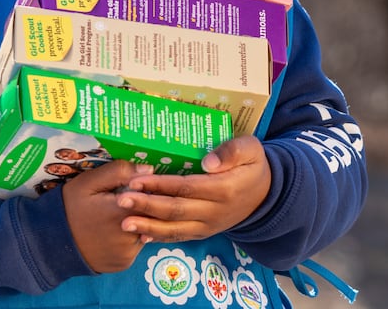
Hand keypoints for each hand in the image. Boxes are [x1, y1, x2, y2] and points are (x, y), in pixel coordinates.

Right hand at [62, 159, 153, 272]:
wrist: (51, 242)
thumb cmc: (70, 207)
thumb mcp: (89, 182)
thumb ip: (119, 172)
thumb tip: (149, 169)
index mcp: (123, 209)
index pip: (152, 195)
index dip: (145, 189)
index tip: (134, 187)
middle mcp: (130, 233)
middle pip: (152, 215)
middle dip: (143, 206)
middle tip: (121, 204)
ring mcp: (128, 251)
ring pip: (146, 230)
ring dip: (139, 222)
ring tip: (116, 218)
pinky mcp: (124, 263)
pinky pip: (136, 247)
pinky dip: (130, 238)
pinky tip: (114, 233)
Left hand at [117, 136, 271, 242]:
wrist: (266, 195)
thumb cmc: (253, 166)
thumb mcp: (251, 149)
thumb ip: (231, 152)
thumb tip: (208, 162)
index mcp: (224, 189)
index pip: (187, 187)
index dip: (161, 186)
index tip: (137, 180)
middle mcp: (214, 211)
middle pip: (175, 210)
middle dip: (146, 206)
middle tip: (121, 200)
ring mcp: (208, 225)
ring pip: (174, 229)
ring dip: (147, 226)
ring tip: (123, 223)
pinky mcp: (203, 232)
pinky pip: (179, 237)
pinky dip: (158, 237)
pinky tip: (139, 234)